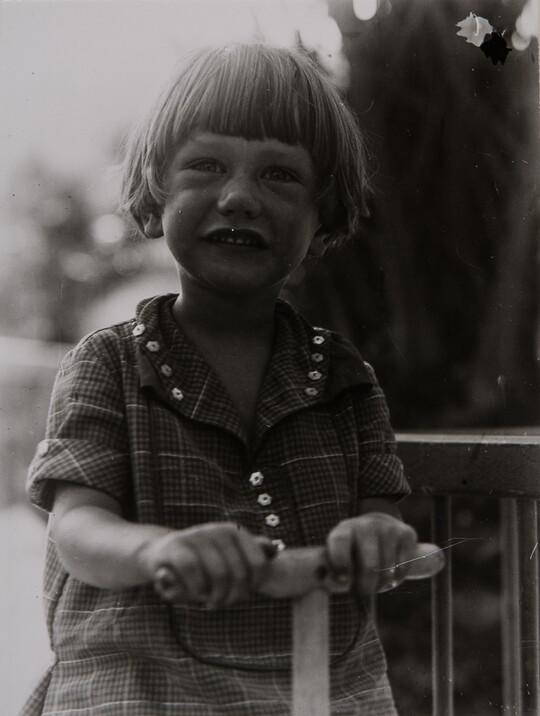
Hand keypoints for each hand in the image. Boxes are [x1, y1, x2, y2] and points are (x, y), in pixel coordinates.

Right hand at [143, 522, 274, 607]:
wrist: (159, 554)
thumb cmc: (199, 561)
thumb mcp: (226, 555)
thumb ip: (250, 552)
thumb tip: (275, 550)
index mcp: (234, 531)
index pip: (258, 564)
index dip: (253, 586)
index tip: (241, 595)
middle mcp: (217, 530)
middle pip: (238, 573)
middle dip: (231, 596)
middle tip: (220, 603)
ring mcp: (196, 536)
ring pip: (218, 574)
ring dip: (213, 595)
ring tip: (207, 601)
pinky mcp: (174, 546)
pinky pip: (192, 572)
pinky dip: (194, 590)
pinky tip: (191, 596)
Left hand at [326, 512, 417, 594]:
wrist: (378, 529)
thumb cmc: (354, 552)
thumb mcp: (340, 557)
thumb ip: (337, 572)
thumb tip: (342, 585)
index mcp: (345, 529)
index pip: (340, 542)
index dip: (341, 563)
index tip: (344, 580)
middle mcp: (367, 524)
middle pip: (370, 565)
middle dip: (366, 586)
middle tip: (364, 593)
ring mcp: (388, 527)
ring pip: (388, 570)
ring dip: (382, 584)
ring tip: (376, 582)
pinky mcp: (406, 533)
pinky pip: (403, 567)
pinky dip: (397, 577)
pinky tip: (391, 572)